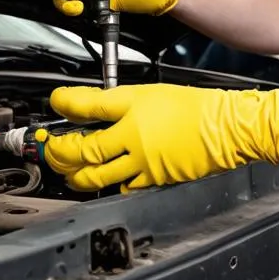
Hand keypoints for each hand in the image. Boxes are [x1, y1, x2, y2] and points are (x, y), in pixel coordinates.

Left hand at [38, 83, 278, 190]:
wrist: (229, 127)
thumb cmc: (199, 108)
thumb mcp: (157, 93)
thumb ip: (125, 103)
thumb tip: (98, 109)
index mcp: (136, 106)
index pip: (90, 105)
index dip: (65, 104)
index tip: (55, 103)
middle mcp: (134, 134)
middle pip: (84, 149)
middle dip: (59, 152)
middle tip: (50, 149)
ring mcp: (143, 161)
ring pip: (96, 175)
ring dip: (75, 175)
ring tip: (66, 172)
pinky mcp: (154, 179)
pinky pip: (122, 186)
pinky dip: (108, 185)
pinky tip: (103, 181)